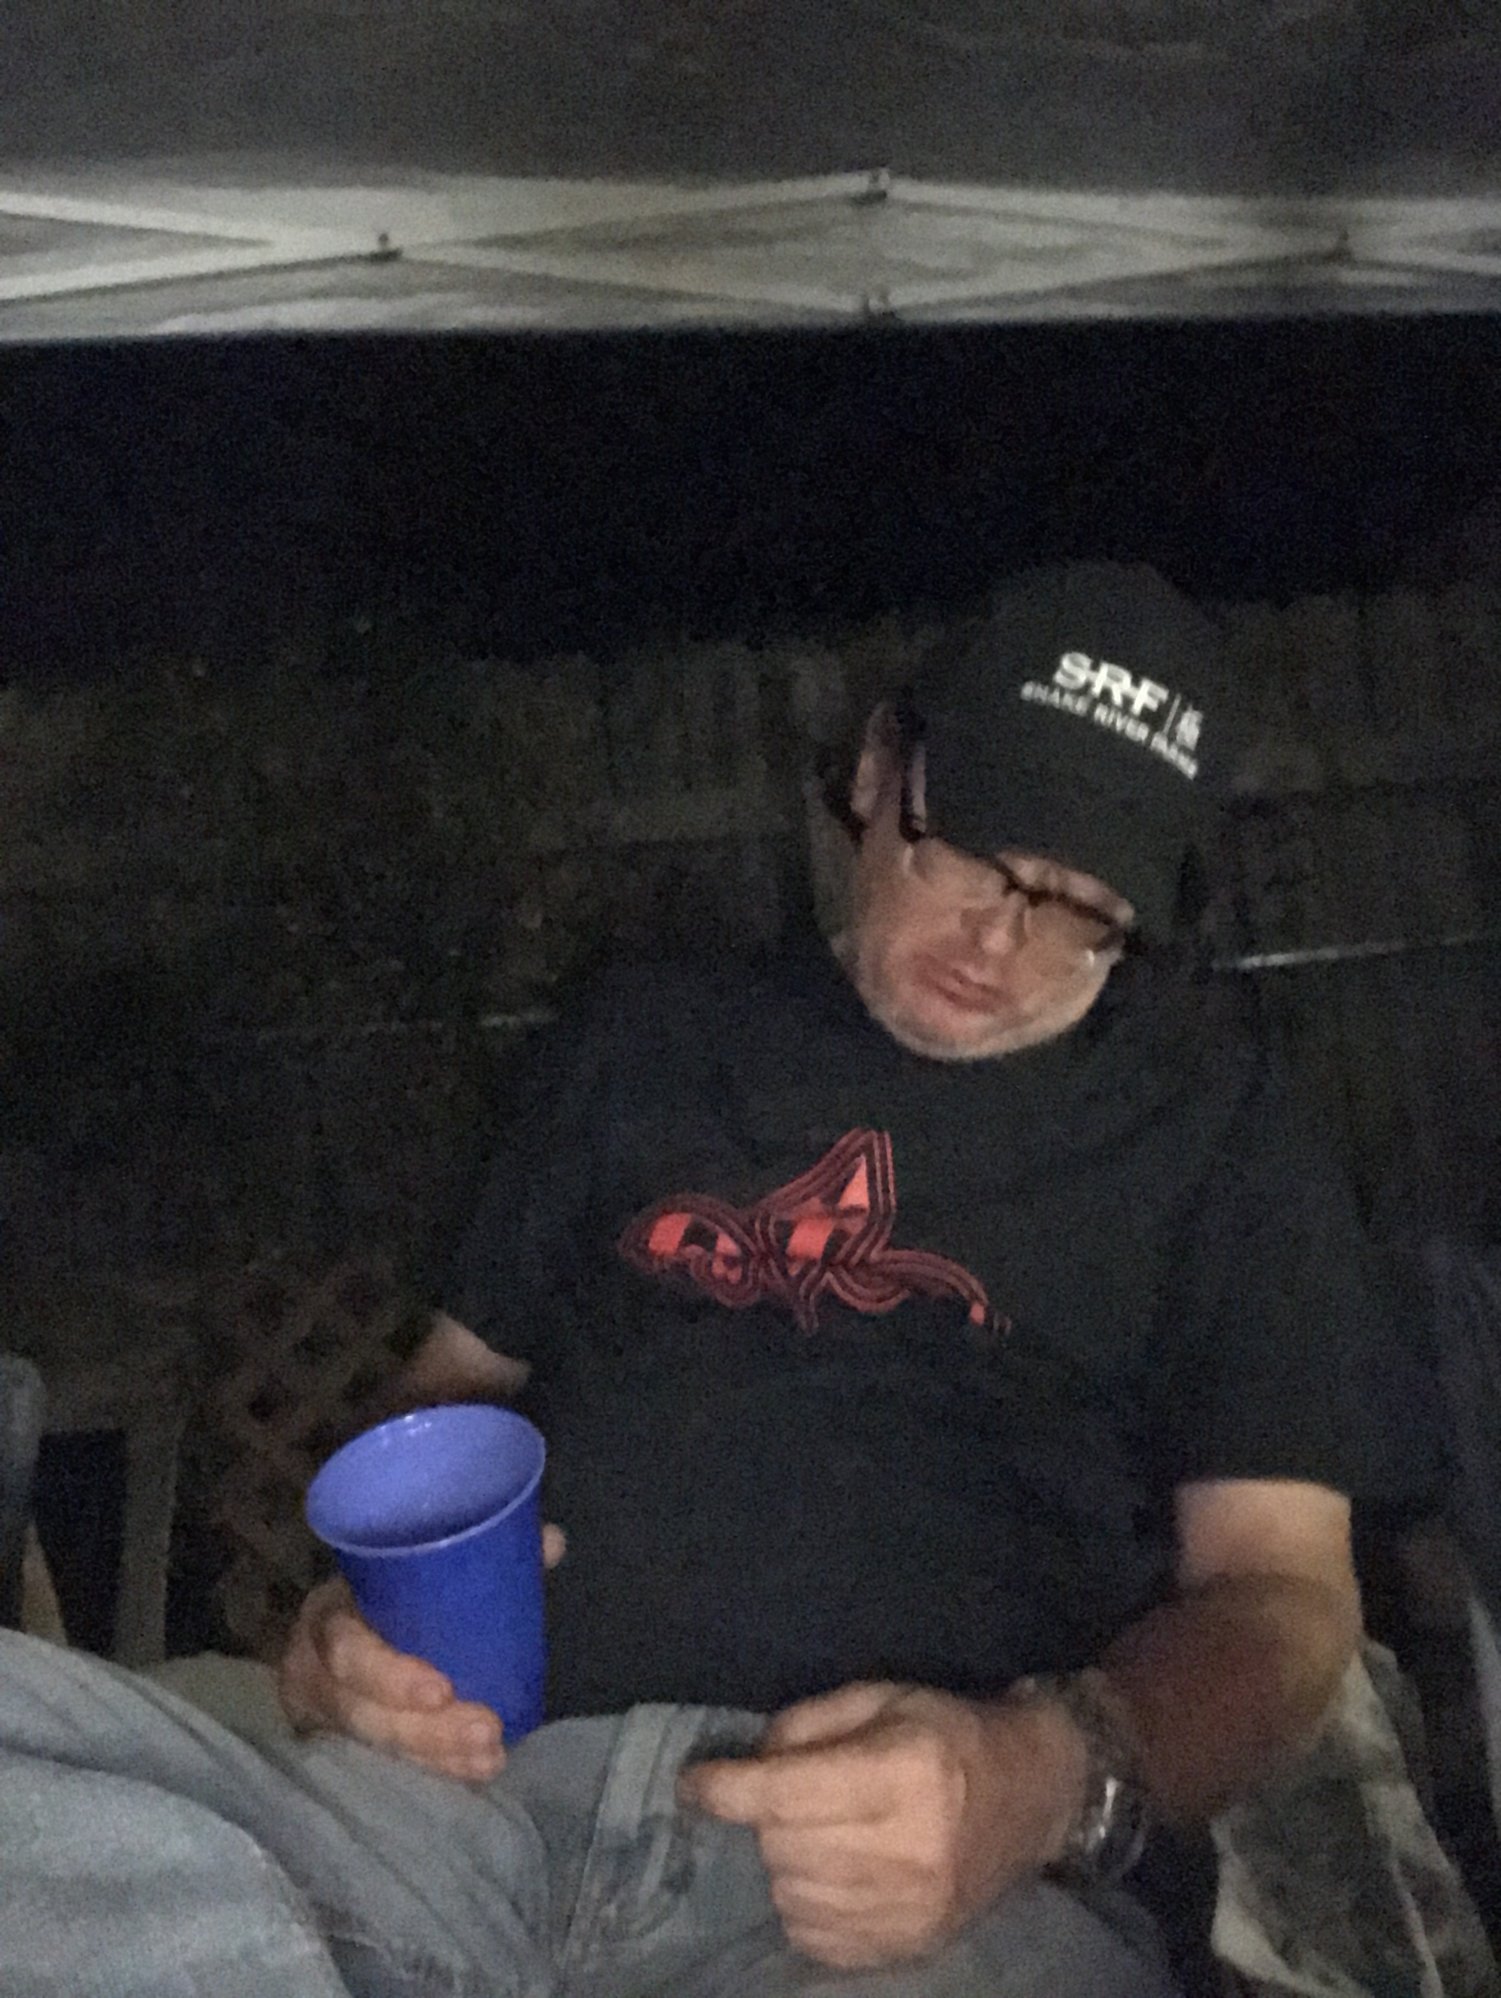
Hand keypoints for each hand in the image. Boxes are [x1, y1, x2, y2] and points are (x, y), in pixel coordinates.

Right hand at [277, 1523, 565, 1780]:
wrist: (341, 1622)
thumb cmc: (386, 1587)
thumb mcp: (413, 1564)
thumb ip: (477, 1551)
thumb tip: (549, 1543)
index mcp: (328, 1616)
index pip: (346, 1651)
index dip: (391, 1676)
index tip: (443, 1690)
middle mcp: (315, 1672)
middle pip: (366, 1714)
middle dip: (429, 1732)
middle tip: (488, 1732)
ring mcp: (327, 1717)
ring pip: (380, 1747)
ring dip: (439, 1756)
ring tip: (491, 1756)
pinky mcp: (345, 1745)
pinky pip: (389, 1765)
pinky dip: (436, 1769)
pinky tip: (478, 1769)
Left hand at [678, 1681, 1085, 1971]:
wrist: (1031, 1795)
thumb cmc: (947, 1733)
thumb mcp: (880, 1698)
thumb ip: (808, 1722)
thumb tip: (747, 1762)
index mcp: (903, 1771)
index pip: (787, 1792)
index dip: (728, 1788)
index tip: (692, 1783)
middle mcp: (910, 1847)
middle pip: (783, 1845)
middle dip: (765, 1817)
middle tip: (789, 1794)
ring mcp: (913, 1908)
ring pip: (791, 1894)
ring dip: (785, 1861)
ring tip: (818, 1831)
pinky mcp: (911, 1945)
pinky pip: (814, 1938)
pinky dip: (803, 1904)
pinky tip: (829, 1872)